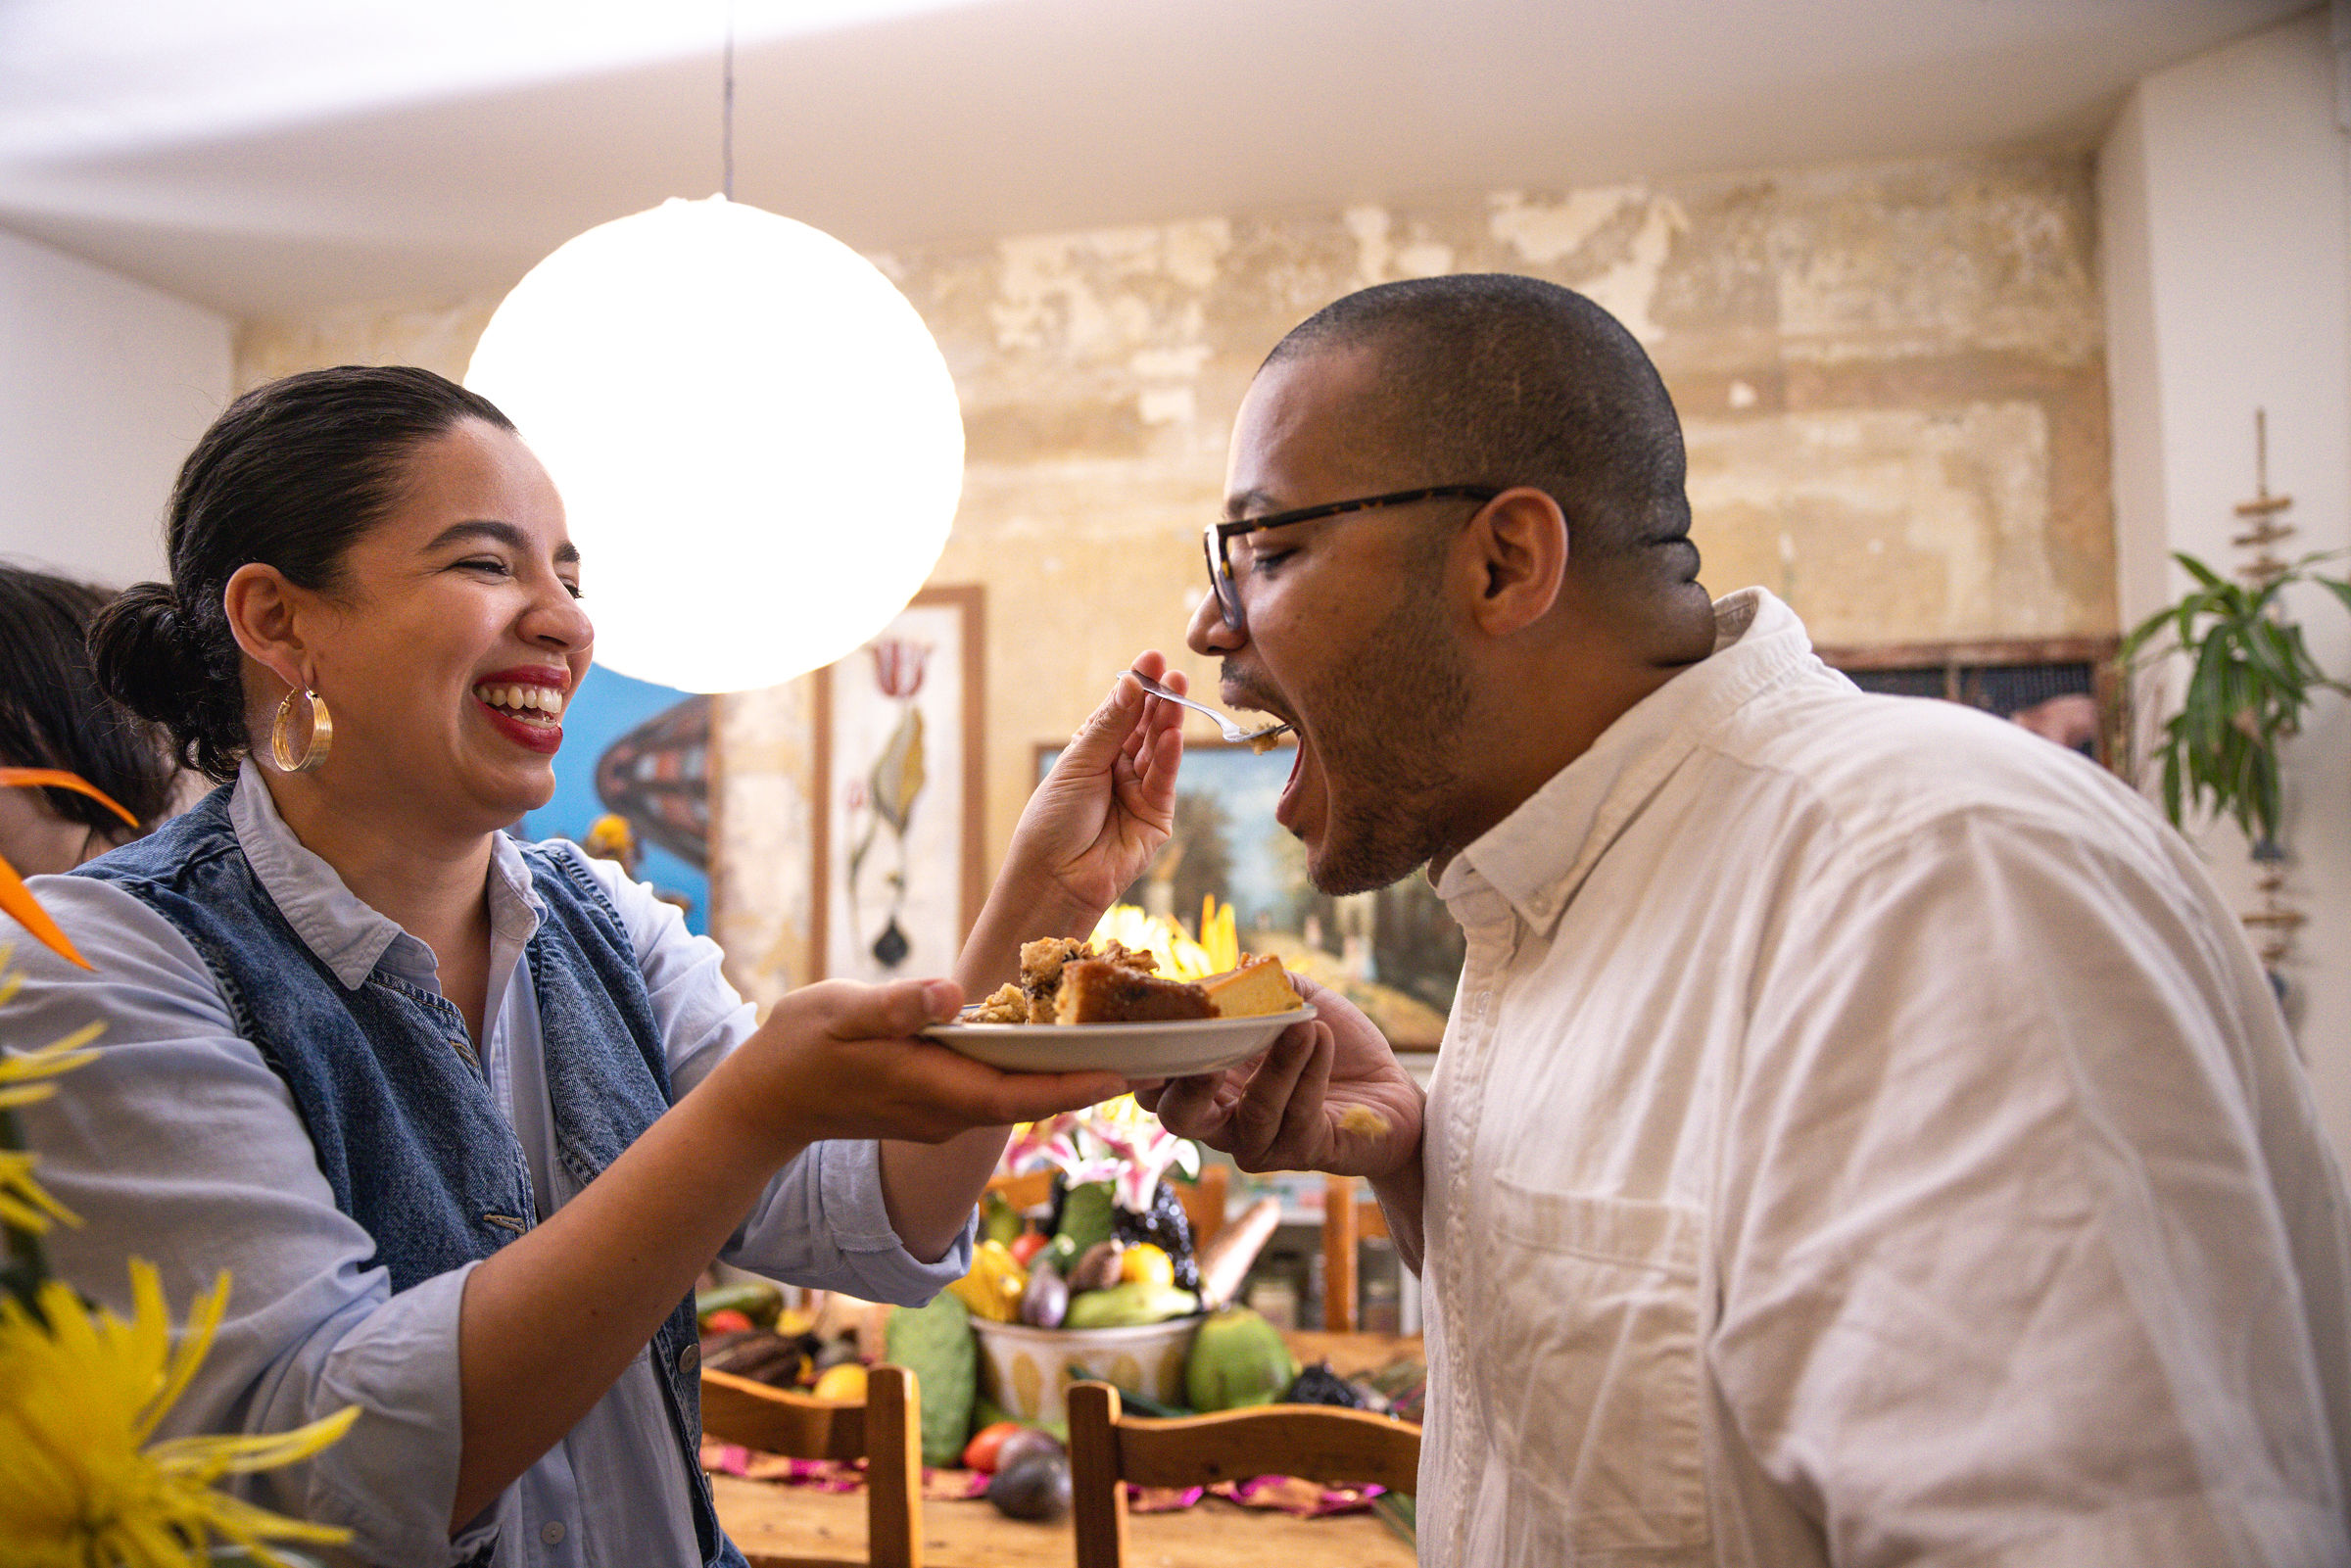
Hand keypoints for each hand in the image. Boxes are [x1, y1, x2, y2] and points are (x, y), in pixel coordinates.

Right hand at [710, 977, 1127, 1156]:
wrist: (763, 1103)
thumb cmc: (798, 1051)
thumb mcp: (840, 1012)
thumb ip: (897, 1005)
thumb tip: (951, 995)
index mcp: (936, 1091)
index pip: (1024, 1095)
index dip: (1078, 1084)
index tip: (1128, 1071)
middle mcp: (950, 1113)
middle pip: (1036, 1099)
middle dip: (1092, 1077)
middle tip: (1151, 1049)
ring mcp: (943, 1115)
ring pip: (1018, 1096)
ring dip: (1066, 1073)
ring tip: (1118, 1039)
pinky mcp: (934, 1106)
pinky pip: (996, 1091)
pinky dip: (1031, 1069)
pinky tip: (1052, 1038)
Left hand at [996, 653, 1186, 921]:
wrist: (1054, 878)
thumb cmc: (1053, 821)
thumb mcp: (1078, 765)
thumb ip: (1110, 726)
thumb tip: (1132, 683)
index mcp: (1092, 753)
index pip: (1120, 713)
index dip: (1136, 687)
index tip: (1152, 658)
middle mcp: (1118, 769)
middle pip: (1144, 729)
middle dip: (1159, 700)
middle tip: (1173, 673)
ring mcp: (1139, 793)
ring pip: (1158, 751)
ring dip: (1168, 723)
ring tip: (1177, 692)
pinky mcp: (1156, 819)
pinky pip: (1164, 781)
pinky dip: (1168, 758)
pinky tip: (1171, 735)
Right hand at [1134, 975, 1422, 1179]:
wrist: (1390, 1090)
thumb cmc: (1334, 1047)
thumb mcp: (1298, 1006)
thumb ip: (1264, 987)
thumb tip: (1239, 966)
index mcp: (1209, 1082)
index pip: (1157, 1080)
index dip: (1146, 1056)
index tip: (1161, 1016)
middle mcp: (1223, 1119)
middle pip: (1176, 1116)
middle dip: (1184, 1083)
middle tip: (1205, 1043)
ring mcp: (1260, 1141)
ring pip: (1251, 1113)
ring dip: (1277, 1064)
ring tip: (1302, 1026)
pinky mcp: (1301, 1152)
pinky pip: (1298, 1114)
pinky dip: (1309, 1071)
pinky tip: (1320, 1038)